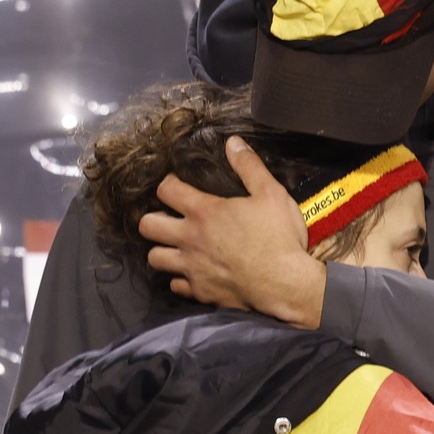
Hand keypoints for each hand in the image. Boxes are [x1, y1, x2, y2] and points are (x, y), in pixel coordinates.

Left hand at [139, 136, 326, 327]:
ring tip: (176, 246)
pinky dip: (180, 278)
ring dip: (162, 250)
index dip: (169, 183)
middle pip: (148, 226)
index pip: (166, 190)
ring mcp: (192, 267)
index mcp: (204, 212)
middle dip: (154, 218)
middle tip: (170, 218)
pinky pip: (176, 285)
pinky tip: (193, 273)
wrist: (285, 284)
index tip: (178, 184)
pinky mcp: (200, 291)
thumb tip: (233, 142)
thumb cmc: (279, 238)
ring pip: (155, 258)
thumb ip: (249, 166)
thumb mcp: (271, 193)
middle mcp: (190, 239)